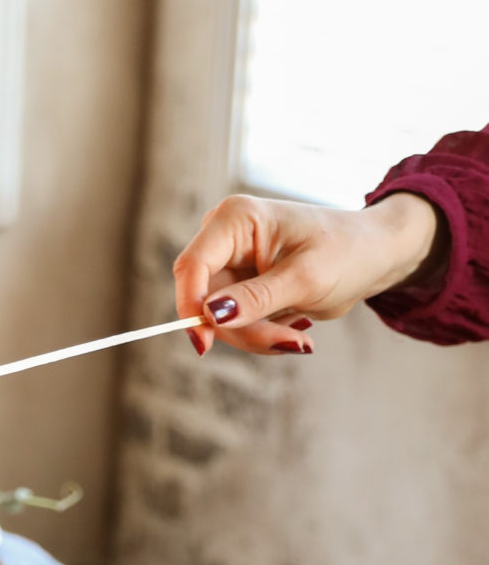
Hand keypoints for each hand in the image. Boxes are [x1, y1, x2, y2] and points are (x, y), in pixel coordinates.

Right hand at [173, 190, 439, 353]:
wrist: (373, 255)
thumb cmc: (347, 252)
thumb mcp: (306, 279)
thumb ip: (256, 298)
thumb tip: (210, 316)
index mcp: (236, 219)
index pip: (192, 266)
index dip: (190, 307)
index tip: (204, 345)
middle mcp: (225, 237)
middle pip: (204, 300)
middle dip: (243, 329)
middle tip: (290, 344)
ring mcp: (231, 263)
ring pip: (218, 319)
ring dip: (257, 337)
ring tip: (300, 340)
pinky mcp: (240, 286)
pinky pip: (235, 323)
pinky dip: (262, 335)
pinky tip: (293, 330)